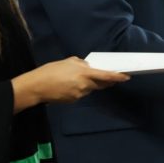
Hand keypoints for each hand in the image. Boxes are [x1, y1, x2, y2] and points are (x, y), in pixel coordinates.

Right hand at [11, 56, 129, 111]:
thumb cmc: (51, 70)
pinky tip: (70, 85)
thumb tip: (88, 67)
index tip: (126, 77)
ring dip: (90, 84)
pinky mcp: (74, 100)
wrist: (37, 87)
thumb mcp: (67, 62)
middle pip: (100, 84)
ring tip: (78, 78)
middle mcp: (85, 85)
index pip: (105, 76)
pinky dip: (80, 89)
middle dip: (105, 81)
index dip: (117, 77)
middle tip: (109, 77)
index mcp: (84, 73)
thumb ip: (81, 64)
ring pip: (90, 89)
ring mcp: (80, 94)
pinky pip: (82, 94)